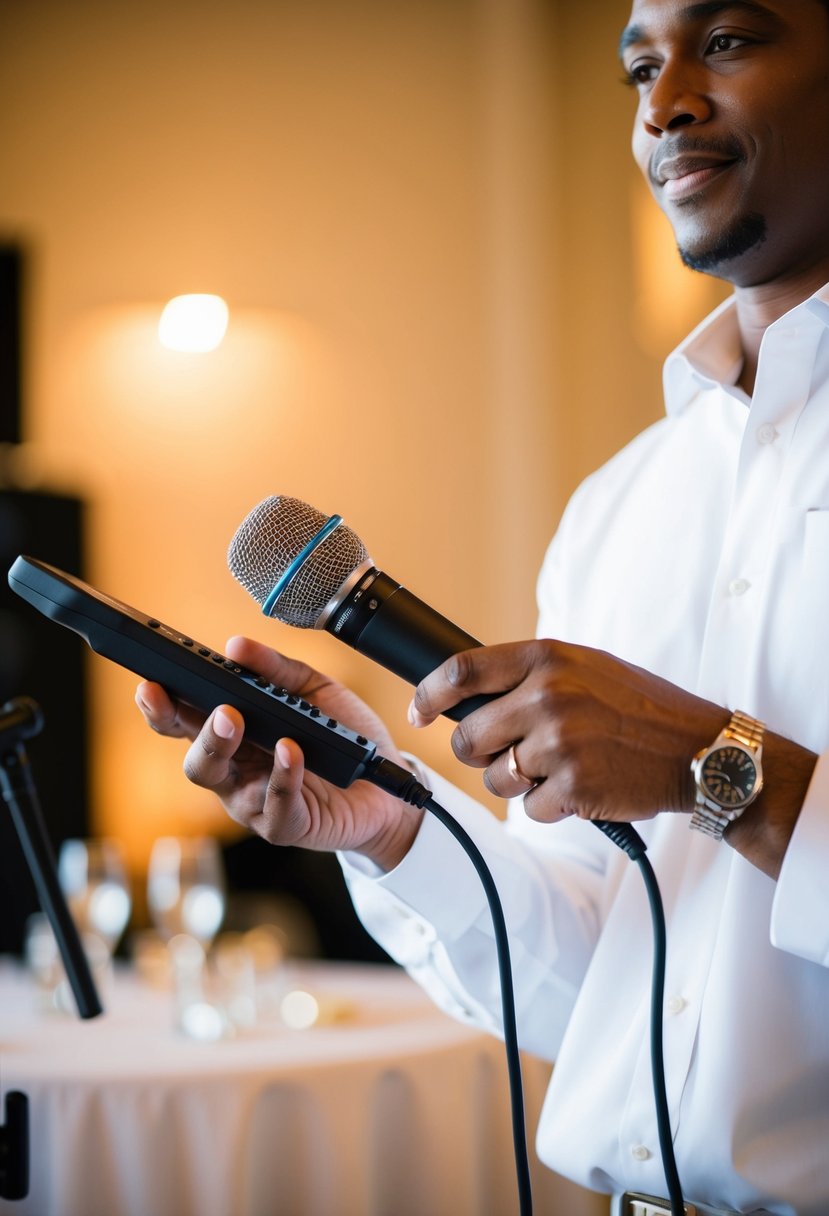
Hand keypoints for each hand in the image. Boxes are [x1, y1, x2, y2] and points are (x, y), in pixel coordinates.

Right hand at [135, 636, 422, 870]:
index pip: (184, 718)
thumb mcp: (313, 691)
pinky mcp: (284, 824)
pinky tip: (290, 750)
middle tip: (203, 699)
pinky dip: (281, 774)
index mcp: (234, 734)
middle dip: (182, 723)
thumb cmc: (342, 737)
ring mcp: (252, 800)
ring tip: (235, 718)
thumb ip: (276, 669)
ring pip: (216, 778)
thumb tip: (236, 645)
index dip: (162, 703)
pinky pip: (274, 802)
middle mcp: (234, 768)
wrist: (388, 784)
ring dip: (219, 745)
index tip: (150, 681)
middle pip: (190, 751)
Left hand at [409, 639, 726, 824]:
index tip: (419, 711)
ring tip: (557, 769)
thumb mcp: (587, 667)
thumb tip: (469, 697)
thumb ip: (533, 675)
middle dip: (480, 753)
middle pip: (469, 737)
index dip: (429, 694)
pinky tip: (580, 787)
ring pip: (496, 778)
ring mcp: (560, 742)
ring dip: (517, 783)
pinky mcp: (573, 786)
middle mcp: (548, 696)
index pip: (462, 670)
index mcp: (547, 658)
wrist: (698, 749)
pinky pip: (530, 808)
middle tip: (506, 754)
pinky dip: (549, 806)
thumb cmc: (641, 707)